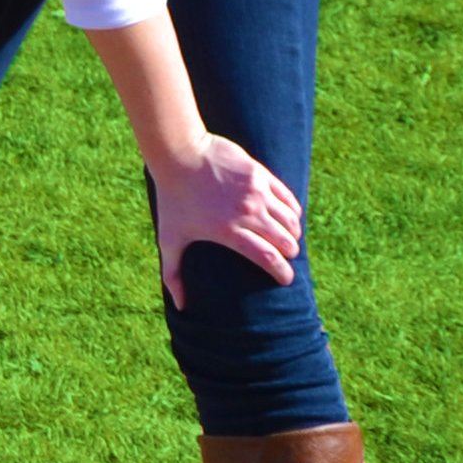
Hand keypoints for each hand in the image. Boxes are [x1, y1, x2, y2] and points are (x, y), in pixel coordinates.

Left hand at [147, 134, 301, 307]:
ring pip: (289, 218)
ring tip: (290, 238)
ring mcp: (256, 192)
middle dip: (289, 252)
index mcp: (229, 232)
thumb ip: (173, 275)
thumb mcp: (169, 239)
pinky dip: (293, 209)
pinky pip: (287, 196)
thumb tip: (181, 307)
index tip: (286, 280)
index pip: (267, 257)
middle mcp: (248, 213)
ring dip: (293, 231)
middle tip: (287, 257)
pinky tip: (292, 216)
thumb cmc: (173, 200)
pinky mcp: (260, 174)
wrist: (180, 155)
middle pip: (284, 239)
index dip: (281, 271)